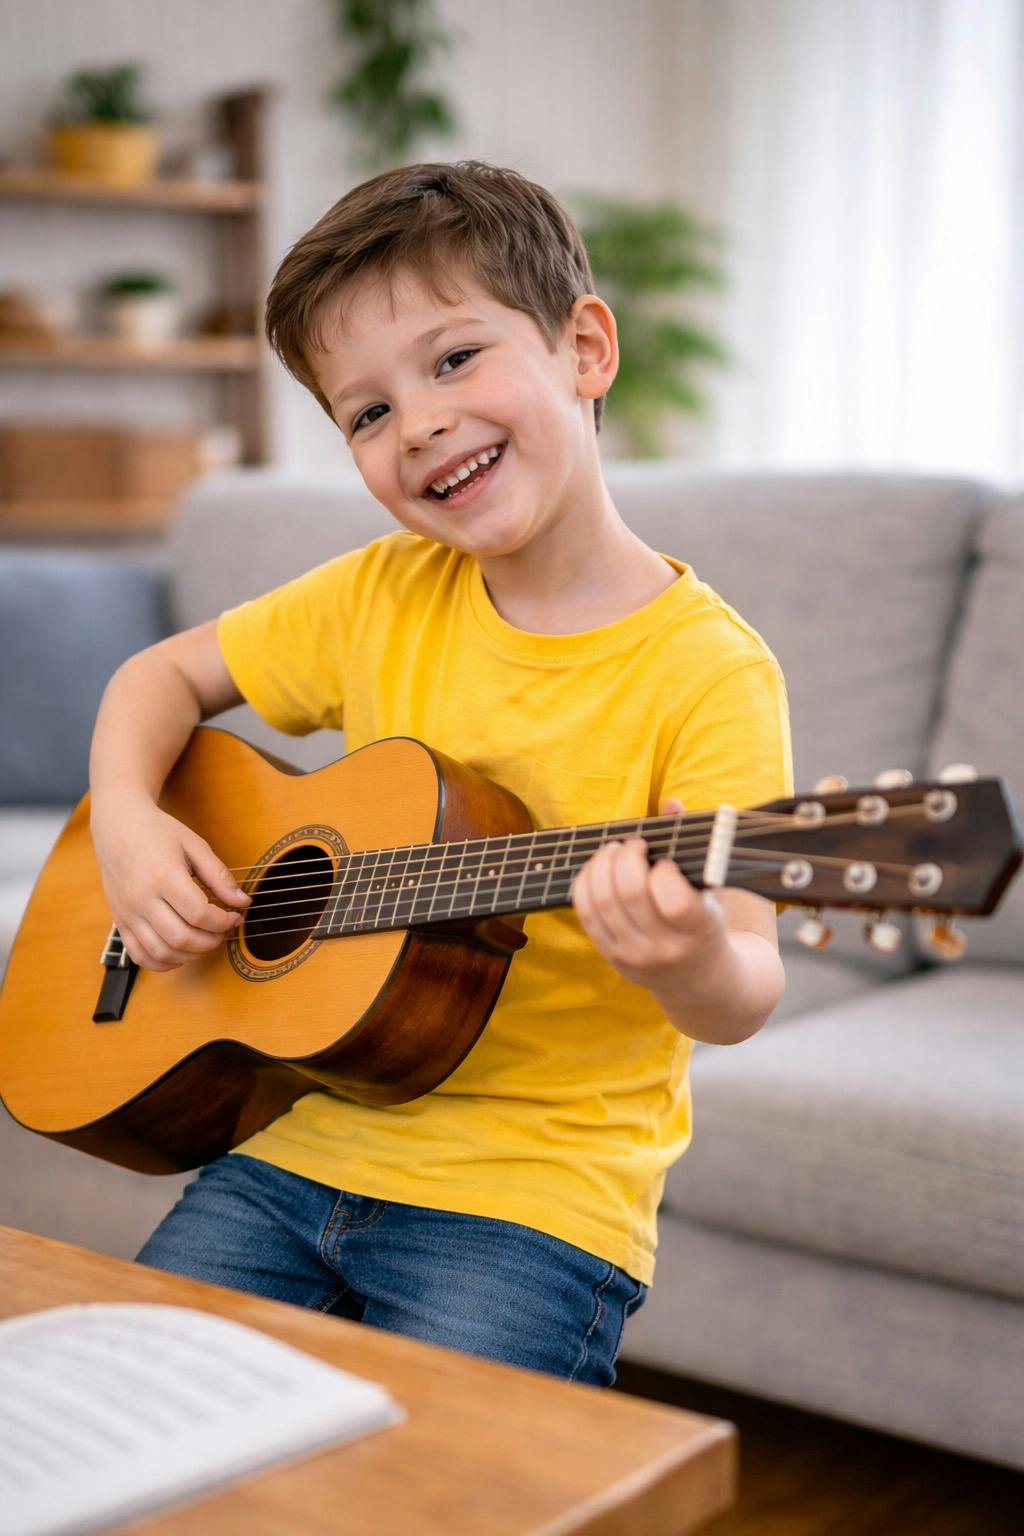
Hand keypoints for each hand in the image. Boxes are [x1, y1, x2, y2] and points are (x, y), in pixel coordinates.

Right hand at [90, 797, 250, 970]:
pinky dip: (163, 962)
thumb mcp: (194, 845)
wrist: (118, 826)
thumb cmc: (157, 832)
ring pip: (162, 952)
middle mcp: (142, 899)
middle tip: (223, 931)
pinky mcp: (120, 922)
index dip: (224, 921)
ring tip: (205, 940)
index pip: (199, 914)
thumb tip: (242, 902)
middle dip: (211, 941)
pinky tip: (181, 952)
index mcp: (163, 876)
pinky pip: (140, 955)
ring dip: (191, 954)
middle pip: (182, 937)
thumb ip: (219, 876)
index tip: (235, 916)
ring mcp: (128, 913)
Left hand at [570, 798, 728, 994]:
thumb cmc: (706, 921)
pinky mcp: (611, 957)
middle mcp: (665, 949)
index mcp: (699, 931)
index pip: (672, 900)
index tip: (666, 861)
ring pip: (602, 901)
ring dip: (602, 865)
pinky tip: (598, 868)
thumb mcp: (711, 888)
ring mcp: (635, 956)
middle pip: (629, 893)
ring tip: (614, 851)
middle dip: (626, 857)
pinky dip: (586, 883)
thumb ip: (692, 844)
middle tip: (632, 844)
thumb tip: (670, 802)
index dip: (663, 871)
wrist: (699, 981)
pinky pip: (586, 913)